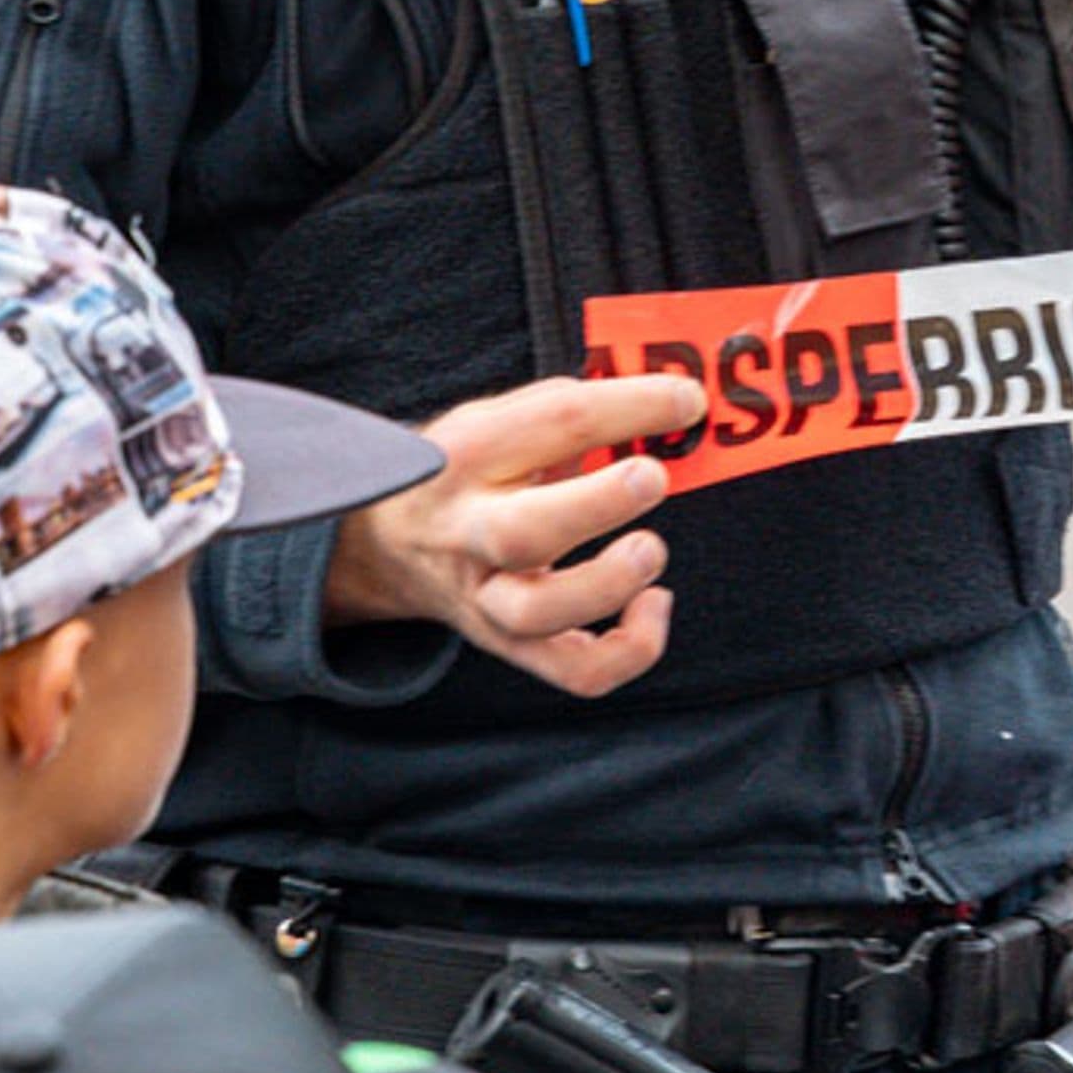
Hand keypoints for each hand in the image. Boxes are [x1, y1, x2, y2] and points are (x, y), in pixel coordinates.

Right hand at [322, 369, 706, 696]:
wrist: (386, 544)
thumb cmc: (466, 473)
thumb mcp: (494, 420)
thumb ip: (568, 410)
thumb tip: (670, 404)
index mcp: (469, 454)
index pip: (551, 424)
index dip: (630, 408)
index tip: (686, 401)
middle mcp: (469, 529)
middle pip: (521, 533)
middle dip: (597, 505)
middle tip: (652, 477)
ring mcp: (488, 596)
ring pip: (538, 613)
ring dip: (607, 584)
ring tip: (649, 549)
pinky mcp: (515, 645)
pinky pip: (576, 672)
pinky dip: (631, 648)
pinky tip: (653, 601)